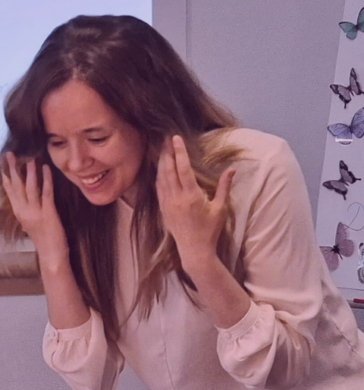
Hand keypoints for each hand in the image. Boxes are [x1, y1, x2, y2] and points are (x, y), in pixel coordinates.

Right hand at [0, 153, 68, 265]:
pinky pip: (46, 193)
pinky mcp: (48, 213)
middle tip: (10, 154)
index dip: (7, 176)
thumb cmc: (44, 240)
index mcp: (19, 213)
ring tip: (29, 158)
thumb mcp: (31, 224)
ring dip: (30, 172)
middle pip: (16, 187)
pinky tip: (46, 169)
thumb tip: (25, 201)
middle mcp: (24, 212)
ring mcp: (35, 213)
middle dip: (13, 169)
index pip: (10, 191)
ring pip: (30, 188)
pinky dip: (46, 180)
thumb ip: (27, 211)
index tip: (4, 163)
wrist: (51, 256)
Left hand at [156, 135, 234, 266]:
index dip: (179, 152)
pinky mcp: (163, 209)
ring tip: (162, 149)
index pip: (183, 169)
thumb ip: (224, 187)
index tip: (176, 138)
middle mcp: (176, 198)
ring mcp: (167, 204)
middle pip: (168, 170)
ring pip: (161, 178)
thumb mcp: (221, 209)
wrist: (194, 250)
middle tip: (166, 138)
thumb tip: (232, 169)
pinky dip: (158, 176)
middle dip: (167, 152)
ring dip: (161, 162)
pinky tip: (159, 168)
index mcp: (191, 196)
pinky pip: (158, 188)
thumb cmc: (210, 230)